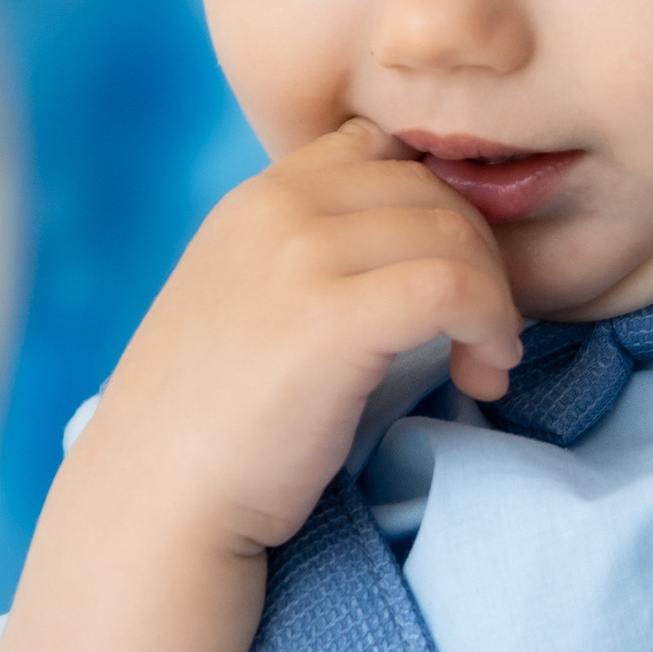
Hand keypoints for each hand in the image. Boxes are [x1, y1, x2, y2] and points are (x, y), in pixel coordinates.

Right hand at [87, 115, 525, 557]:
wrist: (156, 501)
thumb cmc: (215, 425)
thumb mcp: (251, 302)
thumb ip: (312, 255)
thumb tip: (426, 240)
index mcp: (255, 198)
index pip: (380, 150)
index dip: (437, 207)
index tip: (448, 279)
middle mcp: (274, 209)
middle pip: (430, 188)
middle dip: (480, 257)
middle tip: (484, 332)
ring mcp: (297, 257)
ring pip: (453, 234)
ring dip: (496, 299)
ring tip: (486, 361)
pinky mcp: (328, 319)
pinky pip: (452, 286)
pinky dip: (491, 324)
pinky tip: (483, 371)